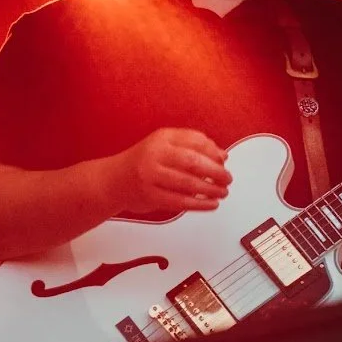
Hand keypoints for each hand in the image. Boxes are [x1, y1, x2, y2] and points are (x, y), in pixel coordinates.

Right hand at [114, 128, 231, 214]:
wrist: (113, 180)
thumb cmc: (144, 162)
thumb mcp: (165, 145)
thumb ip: (192, 146)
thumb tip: (221, 156)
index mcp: (162, 138)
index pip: (195, 140)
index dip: (214, 151)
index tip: (224, 160)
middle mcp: (155, 154)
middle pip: (192, 161)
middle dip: (215, 172)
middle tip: (227, 178)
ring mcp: (151, 175)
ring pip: (187, 183)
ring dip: (210, 189)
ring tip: (222, 192)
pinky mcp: (150, 196)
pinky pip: (180, 201)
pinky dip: (199, 204)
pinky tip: (211, 204)